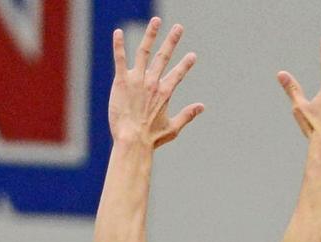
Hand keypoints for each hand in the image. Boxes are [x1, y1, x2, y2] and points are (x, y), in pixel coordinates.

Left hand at [109, 17, 203, 147]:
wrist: (132, 140)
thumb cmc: (151, 138)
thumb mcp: (173, 128)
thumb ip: (187, 115)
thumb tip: (202, 107)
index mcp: (165, 93)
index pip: (178, 74)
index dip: (186, 64)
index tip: (193, 55)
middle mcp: (153, 83)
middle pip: (164, 56)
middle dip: (172, 41)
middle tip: (179, 27)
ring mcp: (137, 80)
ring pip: (144, 52)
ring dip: (151, 35)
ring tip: (156, 21)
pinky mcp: (121, 82)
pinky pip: (120, 59)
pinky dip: (119, 45)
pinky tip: (118, 32)